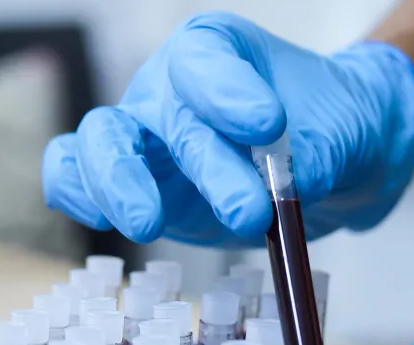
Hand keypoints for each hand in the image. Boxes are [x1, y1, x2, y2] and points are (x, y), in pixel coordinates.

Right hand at [42, 11, 413, 246]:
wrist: (327, 165)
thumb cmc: (329, 127)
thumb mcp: (339, 133)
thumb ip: (310, 159)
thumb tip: (285, 190)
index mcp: (216, 51)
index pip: (204, 61)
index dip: (226, 92)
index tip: (269, 126)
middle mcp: (167, 88)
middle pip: (160, 114)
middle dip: (201, 163)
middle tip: (248, 211)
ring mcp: (141, 137)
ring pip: (98, 142)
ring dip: (118, 184)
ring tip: (149, 225)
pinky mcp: (129, 184)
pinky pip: (74, 176)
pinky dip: (79, 195)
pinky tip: (105, 221)